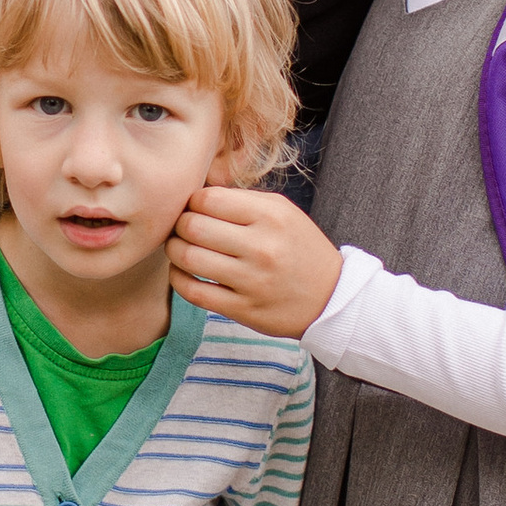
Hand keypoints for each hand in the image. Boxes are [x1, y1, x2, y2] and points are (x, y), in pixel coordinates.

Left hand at [168, 184, 342, 337]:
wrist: (331, 298)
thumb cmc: (299, 248)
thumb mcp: (283, 212)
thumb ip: (241, 200)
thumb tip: (195, 196)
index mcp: (270, 216)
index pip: (208, 199)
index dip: (192, 202)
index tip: (195, 209)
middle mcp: (261, 247)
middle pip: (192, 226)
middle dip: (179, 224)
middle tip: (183, 228)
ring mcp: (251, 281)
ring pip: (187, 257)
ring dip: (174, 250)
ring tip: (179, 248)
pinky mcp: (242, 309)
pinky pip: (193, 291)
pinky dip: (178, 279)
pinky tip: (182, 272)